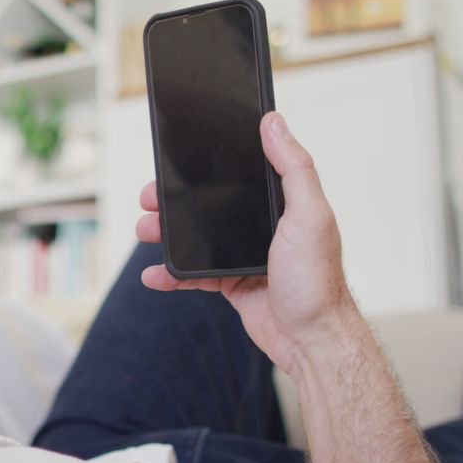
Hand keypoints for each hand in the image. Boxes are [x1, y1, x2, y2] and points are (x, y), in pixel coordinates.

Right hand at [136, 112, 358, 376]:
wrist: (310, 339)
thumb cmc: (317, 280)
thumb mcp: (309, 215)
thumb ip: (294, 168)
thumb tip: (274, 123)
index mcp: (281, 204)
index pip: (240, 174)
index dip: (208, 166)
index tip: (180, 159)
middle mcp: (262, 227)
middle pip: (208, 205)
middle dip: (174, 201)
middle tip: (150, 198)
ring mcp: (244, 255)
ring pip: (195, 238)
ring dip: (165, 234)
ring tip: (144, 230)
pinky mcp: (231, 284)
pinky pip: (193, 274)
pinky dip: (170, 274)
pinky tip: (154, 274)